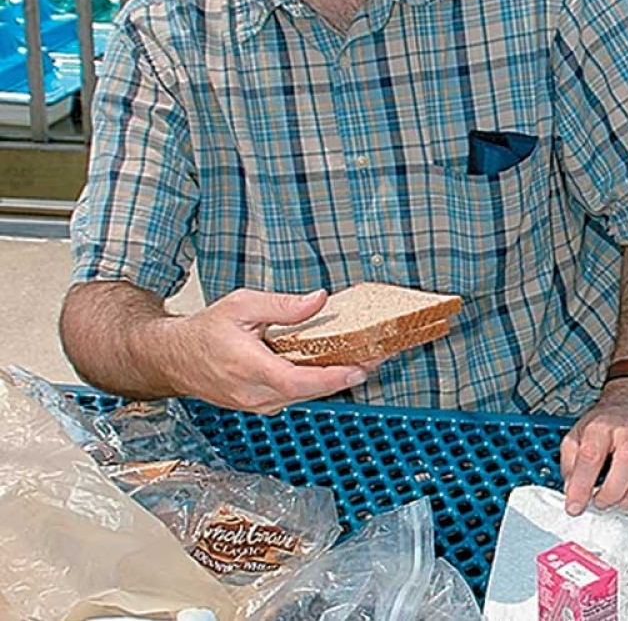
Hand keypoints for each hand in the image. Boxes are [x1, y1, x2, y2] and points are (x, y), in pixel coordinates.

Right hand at [147, 289, 377, 414]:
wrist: (172, 357)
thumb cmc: (203, 332)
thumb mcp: (242, 305)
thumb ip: (283, 305)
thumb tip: (318, 300)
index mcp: (249, 368)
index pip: (299, 380)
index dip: (333, 378)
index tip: (360, 369)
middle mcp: (253, 393)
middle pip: (310, 391)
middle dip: (345, 376)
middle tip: (376, 358)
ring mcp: (255, 404)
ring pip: (304, 397)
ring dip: (333, 382)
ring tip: (362, 361)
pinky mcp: (258, 407)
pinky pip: (294, 397)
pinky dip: (315, 385)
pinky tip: (331, 369)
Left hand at [560, 379, 627, 514]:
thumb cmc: (606, 423)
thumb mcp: (577, 435)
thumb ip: (570, 463)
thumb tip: (572, 490)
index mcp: (601, 426)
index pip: (591, 456)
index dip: (582, 485)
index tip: (575, 506)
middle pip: (627, 462)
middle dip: (613, 492)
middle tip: (601, 504)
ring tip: (622, 503)